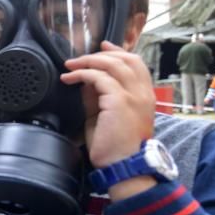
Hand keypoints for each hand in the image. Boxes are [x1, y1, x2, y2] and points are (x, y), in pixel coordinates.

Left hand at [61, 41, 154, 168]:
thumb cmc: (115, 148)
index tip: (102, 47)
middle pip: (126, 58)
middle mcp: (142, 93)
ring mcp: (133, 96)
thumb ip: (98, 97)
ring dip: (88, 61)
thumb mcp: (105, 116)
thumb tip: (86, 81)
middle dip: (100, 54)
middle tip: (79, 59)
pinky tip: (70, 78)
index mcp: (144, 96)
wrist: (123, 167)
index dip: (118, 52)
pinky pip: (99, 78)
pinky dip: (82, 74)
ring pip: (112, 64)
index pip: (136, 64)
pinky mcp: (119, 101)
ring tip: (70, 66)